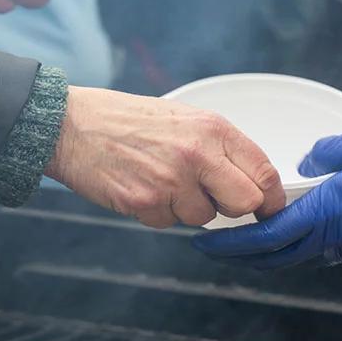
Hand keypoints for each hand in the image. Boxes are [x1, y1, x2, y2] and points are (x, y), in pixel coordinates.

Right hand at [44, 87, 285, 227]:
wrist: (70, 125)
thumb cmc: (126, 120)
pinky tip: (140, 186)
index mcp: (212, 128)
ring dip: (187, 207)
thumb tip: (250, 179)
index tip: (269, 207)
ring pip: (203, 217)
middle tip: (213, 197)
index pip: (263, 171)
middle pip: (245, 203)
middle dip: (233, 207)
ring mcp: (171, 180)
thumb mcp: (182, 117)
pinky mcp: (145, 202)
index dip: (271, 197)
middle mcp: (197, 154)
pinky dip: (157, 212)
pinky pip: (168, 223)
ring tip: (160, 178)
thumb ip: (217, 146)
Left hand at [192, 132, 341, 270]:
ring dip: (272, 248)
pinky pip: (329, 251)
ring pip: (301, 254)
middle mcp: (335, 240)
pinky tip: (305, 226)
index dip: (228, 244)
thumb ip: (330, 153)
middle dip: (241, 253)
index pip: (263, 238)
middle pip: (274, 256)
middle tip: (217, 244)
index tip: (204, 243)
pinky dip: (305, 243)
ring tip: (253, 232)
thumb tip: (308, 163)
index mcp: (327, 214)